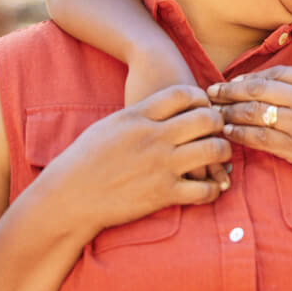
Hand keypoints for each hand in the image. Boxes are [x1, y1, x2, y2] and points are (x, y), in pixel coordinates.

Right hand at [41, 85, 231, 235]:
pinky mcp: (164, 194)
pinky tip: (211, 188)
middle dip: (218, 123)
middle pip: (205, 119)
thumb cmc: (83, 159)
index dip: (200, 98)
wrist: (68, 196)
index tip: (204, 106)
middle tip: (218, 130)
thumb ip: (138, 115)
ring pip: (213, 150)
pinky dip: (214, 189)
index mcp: (138, 116)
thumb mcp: (110, 125)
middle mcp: (154, 137)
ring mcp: (161, 165)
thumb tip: (160, 109)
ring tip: (220, 156)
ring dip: (223, 152)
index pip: (183, 94)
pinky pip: (204, 190)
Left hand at [207, 67, 291, 191]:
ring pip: (254, 113)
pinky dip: (240, 135)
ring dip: (229, 112)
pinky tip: (229, 133)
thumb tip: (291, 86)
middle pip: (257, 88)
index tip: (234, 82)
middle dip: (229, 90)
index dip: (249, 77)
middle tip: (210, 93)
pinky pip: (260, 139)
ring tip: (214, 113)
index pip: (275, 73)